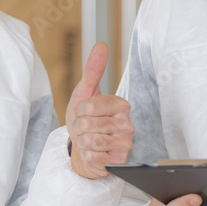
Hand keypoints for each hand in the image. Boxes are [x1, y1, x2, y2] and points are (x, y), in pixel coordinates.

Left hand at [66, 42, 133, 178]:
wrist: (83, 147)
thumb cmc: (85, 119)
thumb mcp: (84, 93)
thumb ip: (93, 70)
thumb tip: (102, 44)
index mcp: (121, 105)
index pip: (89, 105)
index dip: (79, 110)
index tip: (83, 113)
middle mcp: (127, 124)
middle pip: (88, 124)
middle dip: (79, 127)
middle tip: (85, 128)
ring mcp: (125, 143)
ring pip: (90, 140)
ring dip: (82, 141)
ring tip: (88, 139)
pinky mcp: (119, 161)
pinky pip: (92, 156)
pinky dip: (86, 155)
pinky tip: (93, 152)